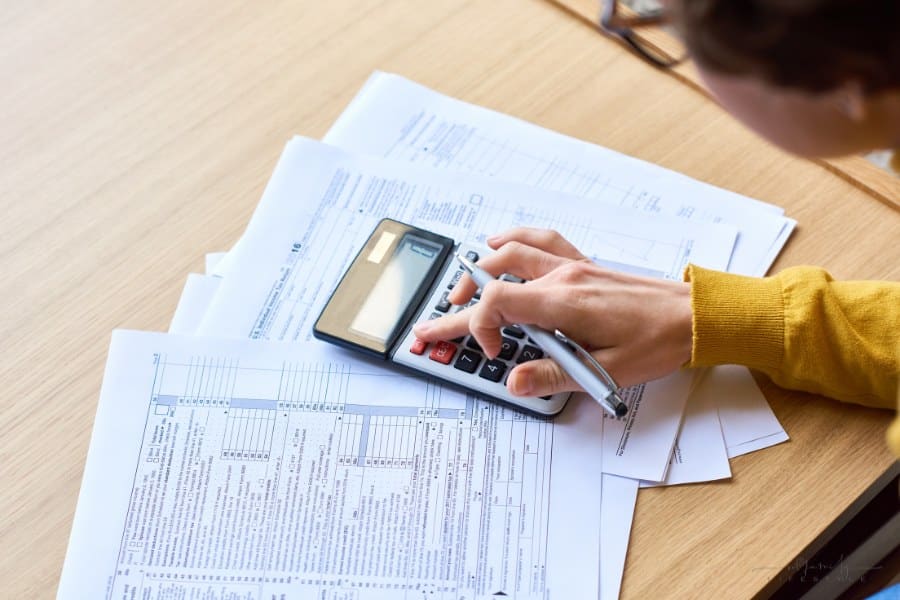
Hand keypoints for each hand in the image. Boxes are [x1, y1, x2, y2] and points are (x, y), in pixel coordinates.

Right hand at [412, 228, 693, 396]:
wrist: (693, 316)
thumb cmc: (657, 343)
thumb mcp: (606, 371)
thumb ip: (554, 376)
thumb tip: (513, 381)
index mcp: (564, 302)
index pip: (497, 300)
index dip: (479, 327)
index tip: (493, 352)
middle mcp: (562, 276)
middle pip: (494, 273)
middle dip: (459, 298)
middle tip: (439, 321)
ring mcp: (572, 265)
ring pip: (511, 249)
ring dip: (480, 265)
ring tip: (462, 285)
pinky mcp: (583, 263)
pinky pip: (541, 238)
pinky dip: (514, 240)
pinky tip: (502, 245)